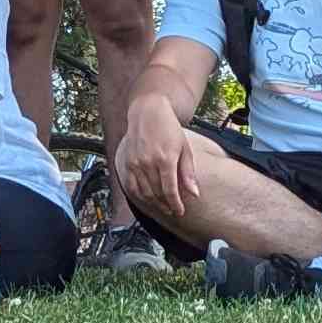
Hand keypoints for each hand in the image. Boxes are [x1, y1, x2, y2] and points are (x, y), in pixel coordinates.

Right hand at [117, 99, 203, 223]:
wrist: (147, 112)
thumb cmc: (168, 128)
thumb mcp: (184, 148)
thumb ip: (188, 173)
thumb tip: (194, 194)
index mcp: (165, 159)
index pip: (170, 190)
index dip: (175, 204)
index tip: (180, 211)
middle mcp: (148, 163)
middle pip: (157, 193)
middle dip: (166, 205)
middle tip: (173, 210)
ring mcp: (135, 163)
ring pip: (143, 192)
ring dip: (154, 203)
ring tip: (162, 207)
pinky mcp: (127, 162)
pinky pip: (131, 186)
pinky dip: (139, 196)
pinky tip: (147, 199)